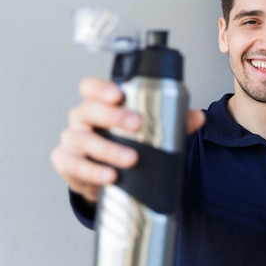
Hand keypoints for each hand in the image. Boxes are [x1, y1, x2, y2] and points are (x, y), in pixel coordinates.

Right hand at [50, 77, 205, 202]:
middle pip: (87, 110)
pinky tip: (110, 176)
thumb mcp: (148, 130)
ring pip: (82, 140)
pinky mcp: (67, 164)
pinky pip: (75, 166)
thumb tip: (198, 116)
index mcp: (99, 104)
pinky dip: (93, 172)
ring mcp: (72, 141)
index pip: (90, 87)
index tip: (118, 94)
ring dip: (108, 150)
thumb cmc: (126, 144)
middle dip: (113, 116)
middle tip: (137, 125)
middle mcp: (82, 119)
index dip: (101, 88)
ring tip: (131, 159)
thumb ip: (174, 121)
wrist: (109, 178)